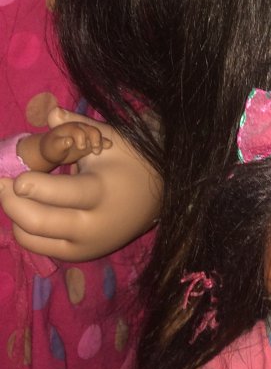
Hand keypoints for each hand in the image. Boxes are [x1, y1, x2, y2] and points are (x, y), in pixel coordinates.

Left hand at [0, 107, 160, 260]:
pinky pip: (37, 246)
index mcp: (101, 191)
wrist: (157, 198)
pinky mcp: (78, 256)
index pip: (59, 194)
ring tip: (15, 192)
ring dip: (15, 214)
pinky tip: (29, 206)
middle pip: (36, 221)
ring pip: (29, 237)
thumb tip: (51, 113)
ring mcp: (83, 245)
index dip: (31, 187)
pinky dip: (26, 227)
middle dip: (9, 201)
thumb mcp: (111, 139)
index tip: (14, 177)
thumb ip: (78, 126)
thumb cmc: (133, 161)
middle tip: (1, 182)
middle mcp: (91, 225)